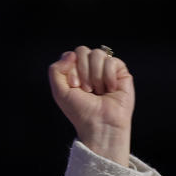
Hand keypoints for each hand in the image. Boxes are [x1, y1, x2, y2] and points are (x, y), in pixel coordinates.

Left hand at [48, 45, 133, 165]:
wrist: (99, 124)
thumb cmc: (80, 111)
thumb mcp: (59, 92)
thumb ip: (55, 71)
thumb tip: (71, 54)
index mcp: (75, 72)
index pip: (71, 55)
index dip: (71, 69)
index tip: (74, 86)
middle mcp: (90, 68)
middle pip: (83, 51)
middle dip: (82, 71)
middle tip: (86, 89)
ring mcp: (105, 69)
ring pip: (98, 54)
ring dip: (95, 76)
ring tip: (97, 91)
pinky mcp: (120, 72)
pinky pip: (112, 61)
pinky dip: (108, 76)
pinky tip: (109, 89)